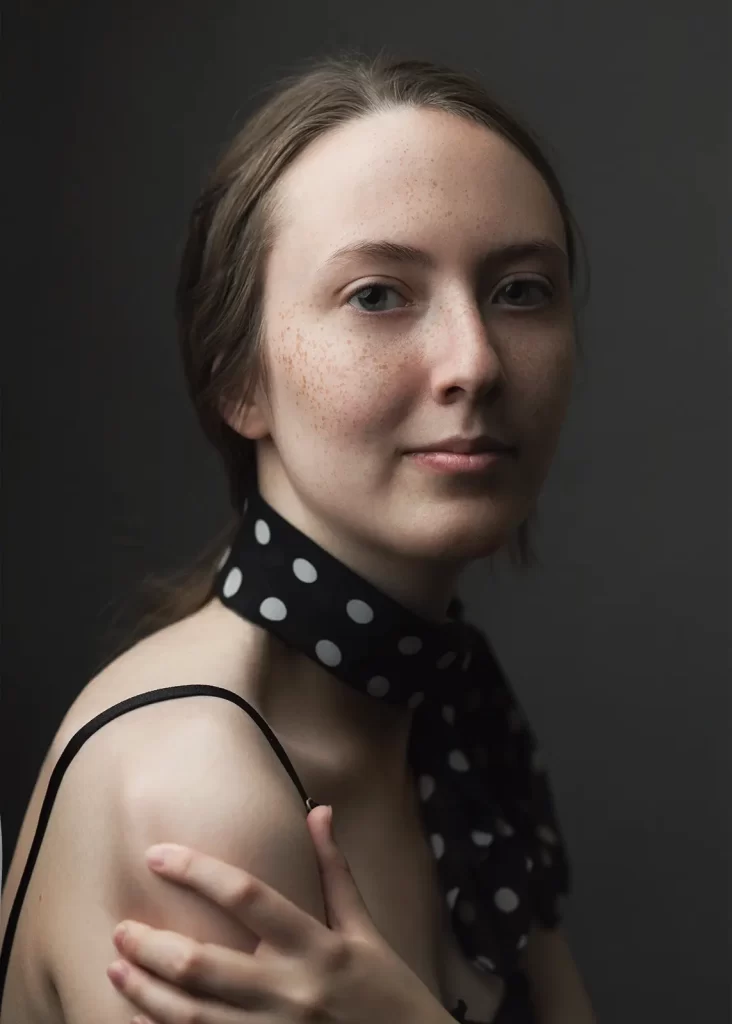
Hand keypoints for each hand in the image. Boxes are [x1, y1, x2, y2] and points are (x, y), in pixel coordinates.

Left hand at [107, 804, 450, 1023]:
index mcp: (316, 945)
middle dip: (152, 945)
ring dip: (146, 992)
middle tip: (121, 930)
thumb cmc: (388, 991)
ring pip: (192, 1016)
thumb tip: (318, 811)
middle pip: (203, 964)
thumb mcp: (366, 929)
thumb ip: (335, 871)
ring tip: (117, 969)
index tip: (156, 855)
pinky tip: (139, 1017)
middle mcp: (291, 990)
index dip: (196, 871)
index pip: (246, 896)